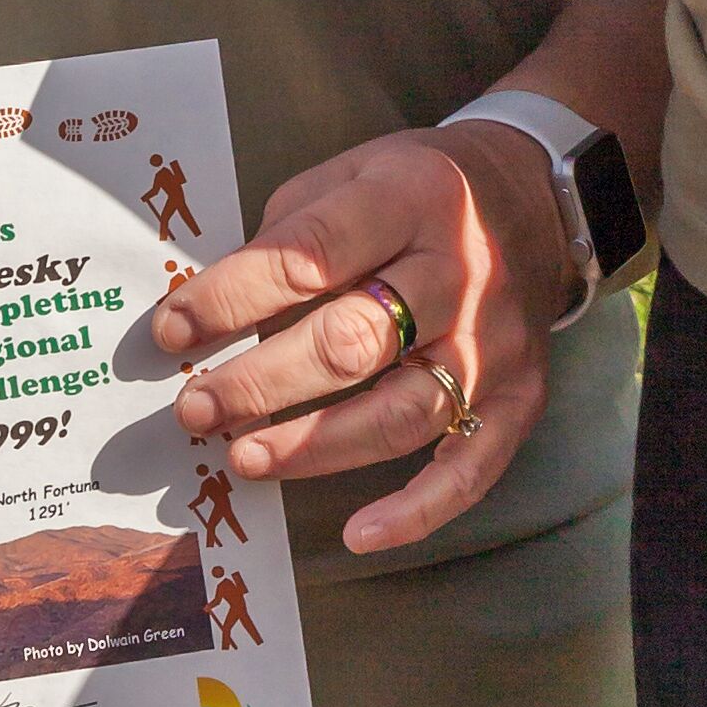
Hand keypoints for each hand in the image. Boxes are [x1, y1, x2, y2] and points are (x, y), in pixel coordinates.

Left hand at [151, 120, 565, 554]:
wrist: (534, 201)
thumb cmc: (420, 190)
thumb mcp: (354, 172)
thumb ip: (290, 232)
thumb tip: (212, 309)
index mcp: (411, 198)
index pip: (309, 256)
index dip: (233, 298)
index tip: (172, 331)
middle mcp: (459, 274)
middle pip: (352, 341)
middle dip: (261, 382)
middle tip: (196, 407)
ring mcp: (492, 343)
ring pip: (401, 412)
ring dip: (315, 446)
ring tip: (245, 456)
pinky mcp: (518, 395)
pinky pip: (471, 466)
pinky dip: (418, 509)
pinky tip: (361, 534)